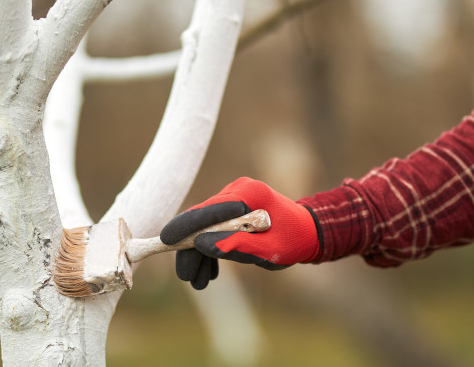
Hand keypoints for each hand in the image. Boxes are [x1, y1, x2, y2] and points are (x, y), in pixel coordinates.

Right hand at [160, 177, 319, 288]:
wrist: (308, 232)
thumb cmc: (293, 241)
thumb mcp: (268, 250)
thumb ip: (235, 245)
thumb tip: (201, 244)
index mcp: (248, 194)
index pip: (208, 210)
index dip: (184, 226)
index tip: (164, 240)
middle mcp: (238, 190)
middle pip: (203, 220)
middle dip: (192, 249)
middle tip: (187, 277)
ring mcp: (235, 197)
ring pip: (206, 226)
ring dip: (200, 253)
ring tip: (200, 282)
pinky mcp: (234, 207)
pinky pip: (214, 227)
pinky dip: (210, 248)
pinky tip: (210, 272)